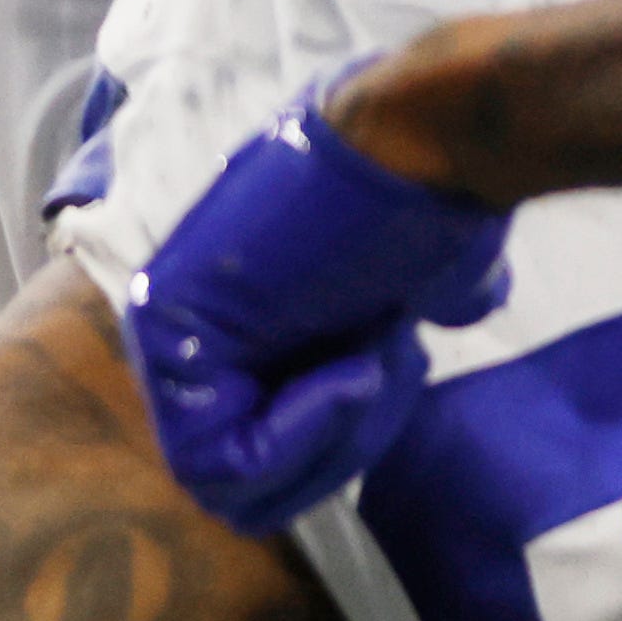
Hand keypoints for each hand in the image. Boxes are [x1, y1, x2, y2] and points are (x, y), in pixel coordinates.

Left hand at [123, 96, 511, 533]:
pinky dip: (305, 437)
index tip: (393, 365)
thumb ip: (413, 304)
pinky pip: (223, 461)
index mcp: (229, 328)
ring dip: (329, 439)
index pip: (253, 457)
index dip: (339, 443)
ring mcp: (165, 332)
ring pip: (233, 480)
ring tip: (375, 355)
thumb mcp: (413, 273)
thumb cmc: (429, 197)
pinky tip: (354, 368)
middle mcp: (183, 332)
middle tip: (387, 366)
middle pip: (242, 479)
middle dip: (336, 448)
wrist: (425, 140)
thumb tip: (456, 302)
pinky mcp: (170, 336)